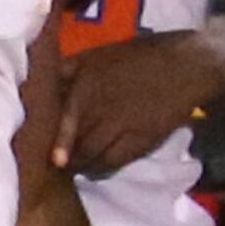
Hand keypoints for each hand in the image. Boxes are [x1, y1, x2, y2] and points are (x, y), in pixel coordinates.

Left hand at [55, 31, 224, 175]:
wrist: (185, 65)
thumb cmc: (139, 56)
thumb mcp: (96, 55)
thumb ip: (67, 70)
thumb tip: (39, 86)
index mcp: (87, 81)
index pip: (66, 117)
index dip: (56, 139)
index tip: (48, 155)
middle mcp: (101, 105)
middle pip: (77, 141)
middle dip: (63, 156)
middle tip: (52, 166)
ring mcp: (122, 125)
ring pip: (93, 155)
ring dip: (80, 165)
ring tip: (71, 170)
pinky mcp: (141, 140)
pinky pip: (114, 162)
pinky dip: (101, 169)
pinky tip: (95, 169)